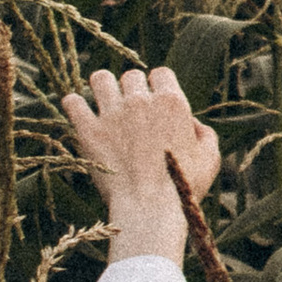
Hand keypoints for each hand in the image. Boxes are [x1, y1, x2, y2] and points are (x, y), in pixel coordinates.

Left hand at [62, 64, 221, 263]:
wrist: (149, 208)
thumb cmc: (182, 187)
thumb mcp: (209, 159)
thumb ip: (205, 134)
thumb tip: (192, 124)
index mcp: (171, 102)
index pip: (161, 73)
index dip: (158, 86)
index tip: (154, 101)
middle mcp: (140, 101)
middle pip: (131, 76)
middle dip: (131, 89)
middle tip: (130, 109)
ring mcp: (112, 114)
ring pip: (100, 79)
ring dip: (102, 87)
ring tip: (103, 101)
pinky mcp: (88, 130)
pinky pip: (72, 102)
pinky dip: (74, 104)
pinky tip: (79, 111)